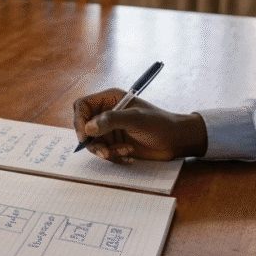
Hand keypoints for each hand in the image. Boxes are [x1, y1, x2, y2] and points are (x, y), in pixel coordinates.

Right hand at [72, 89, 206, 162]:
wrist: (177, 141)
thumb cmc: (160, 124)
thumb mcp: (135, 119)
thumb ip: (111, 120)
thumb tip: (88, 128)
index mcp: (109, 99)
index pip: (82, 106)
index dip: (79, 120)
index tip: (84, 136)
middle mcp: (107, 114)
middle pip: (84, 127)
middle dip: (94, 142)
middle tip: (105, 153)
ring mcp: (111, 130)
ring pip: (94, 143)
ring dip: (107, 151)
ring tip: (126, 152)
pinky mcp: (116, 144)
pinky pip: (105, 152)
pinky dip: (115, 157)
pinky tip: (130, 155)